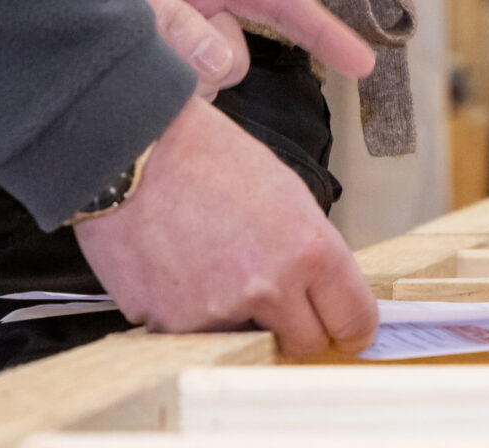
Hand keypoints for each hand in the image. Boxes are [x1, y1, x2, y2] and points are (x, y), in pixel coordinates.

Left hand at [54, 0, 374, 94]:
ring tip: (114, 52)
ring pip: (204, 84)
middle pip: (235, 56)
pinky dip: (156, 97)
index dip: (322, 31)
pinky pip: (177, 95)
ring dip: (170, 85)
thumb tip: (221, 66)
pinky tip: (115, 76)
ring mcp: (176, 33)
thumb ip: (171, 22)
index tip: (365, 66)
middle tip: (141, 49)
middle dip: (202, 69)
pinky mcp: (153, 61)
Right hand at [75, 93, 377, 355]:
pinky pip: (194, 336)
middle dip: (292, 325)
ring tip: (206, 264)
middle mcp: (269, 286)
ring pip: (247, 340)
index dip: (347, 325)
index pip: (354, 321)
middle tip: (267, 294)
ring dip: (235, 317)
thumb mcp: (282, 189)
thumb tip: (318, 292)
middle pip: (305, 345)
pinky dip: (188, 312)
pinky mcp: (171, 323)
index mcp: (308, 248)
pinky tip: (174, 268)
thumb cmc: (205, 153)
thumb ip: (307, 249)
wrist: (133, 143)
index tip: (338, 326)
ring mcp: (218, 311)